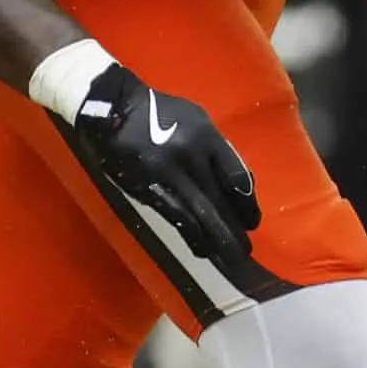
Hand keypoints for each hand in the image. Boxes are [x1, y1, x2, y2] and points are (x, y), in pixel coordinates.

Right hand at [63, 60, 258, 262]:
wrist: (113, 110)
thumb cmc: (159, 114)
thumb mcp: (195, 120)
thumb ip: (216, 149)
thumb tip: (238, 185)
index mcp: (206, 135)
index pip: (236, 177)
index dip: (247, 204)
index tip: (252, 222)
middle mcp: (191, 153)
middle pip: (220, 199)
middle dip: (235, 228)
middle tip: (246, 250)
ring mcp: (168, 172)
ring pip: (201, 213)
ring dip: (217, 239)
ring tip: (230, 257)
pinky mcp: (148, 187)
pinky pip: (176, 217)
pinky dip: (193, 236)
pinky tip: (202, 250)